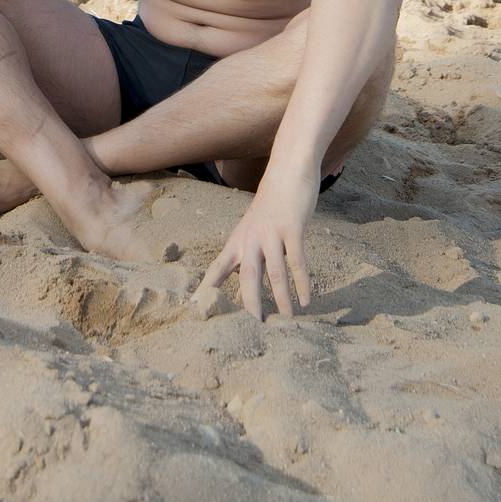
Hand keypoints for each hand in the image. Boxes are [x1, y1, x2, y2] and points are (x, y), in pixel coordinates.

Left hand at [194, 171, 318, 320]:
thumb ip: (251, 250)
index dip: (206, 290)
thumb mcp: (254, 226)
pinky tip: (306, 301)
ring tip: (286, 321)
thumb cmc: (271, 203)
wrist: (287, 170)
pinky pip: (297, 262)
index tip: (194, 311)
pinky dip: (301, 283)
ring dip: (281, 299)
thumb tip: (249, 281)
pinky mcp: (292, 229)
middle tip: (250, 331)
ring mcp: (271, 233)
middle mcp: (251, 238)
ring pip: (274, 273)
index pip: (217, 269)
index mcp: (238, 240)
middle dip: (248, 306)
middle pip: (246, 278)